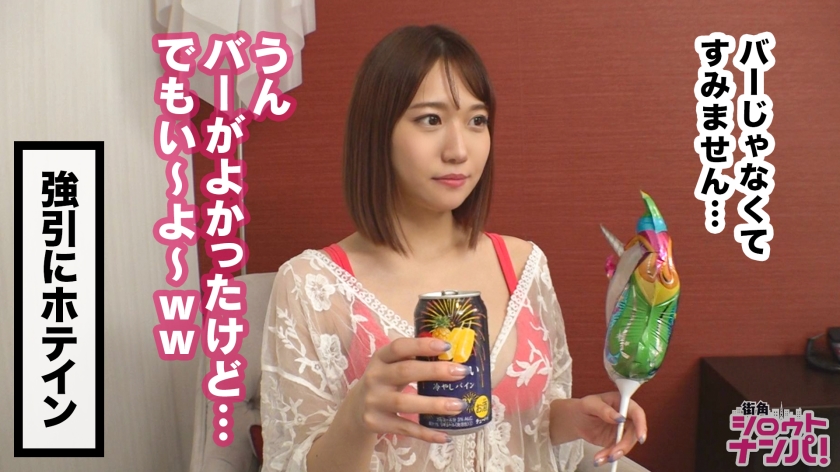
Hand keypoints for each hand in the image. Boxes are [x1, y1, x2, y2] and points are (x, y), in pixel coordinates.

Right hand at [347, 337, 469, 443]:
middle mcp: (374, 377)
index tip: (446, 346)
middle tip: (461, 372)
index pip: (400, 347)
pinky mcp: (376, 423)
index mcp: (381, 358)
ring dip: (434, 404)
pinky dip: (425, 433)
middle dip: (435, 371)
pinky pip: (404, 428)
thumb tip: (453, 358)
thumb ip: (414, 360)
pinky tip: (445, 435)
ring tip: (459, 405)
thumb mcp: (391, 366)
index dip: (422, 345)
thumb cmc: (384, 381)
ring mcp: (374, 401)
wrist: (356, 409)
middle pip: (405, 371)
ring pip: (405, 402)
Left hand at [569, 392, 647, 466]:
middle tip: (613, 453)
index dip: (641, 425)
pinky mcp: (616, 441)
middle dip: (624, 445)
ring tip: (603, 457)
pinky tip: (600, 459)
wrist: (576, 419)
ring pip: (626, 444)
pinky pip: (616, 450)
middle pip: (633, 433)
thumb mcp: (590, 404)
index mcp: (621, 403)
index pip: (637, 413)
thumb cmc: (584, 407)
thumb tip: (619, 418)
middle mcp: (625, 417)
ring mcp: (621, 430)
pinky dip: (609, 456)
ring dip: (615, 453)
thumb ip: (604, 409)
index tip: (640, 437)